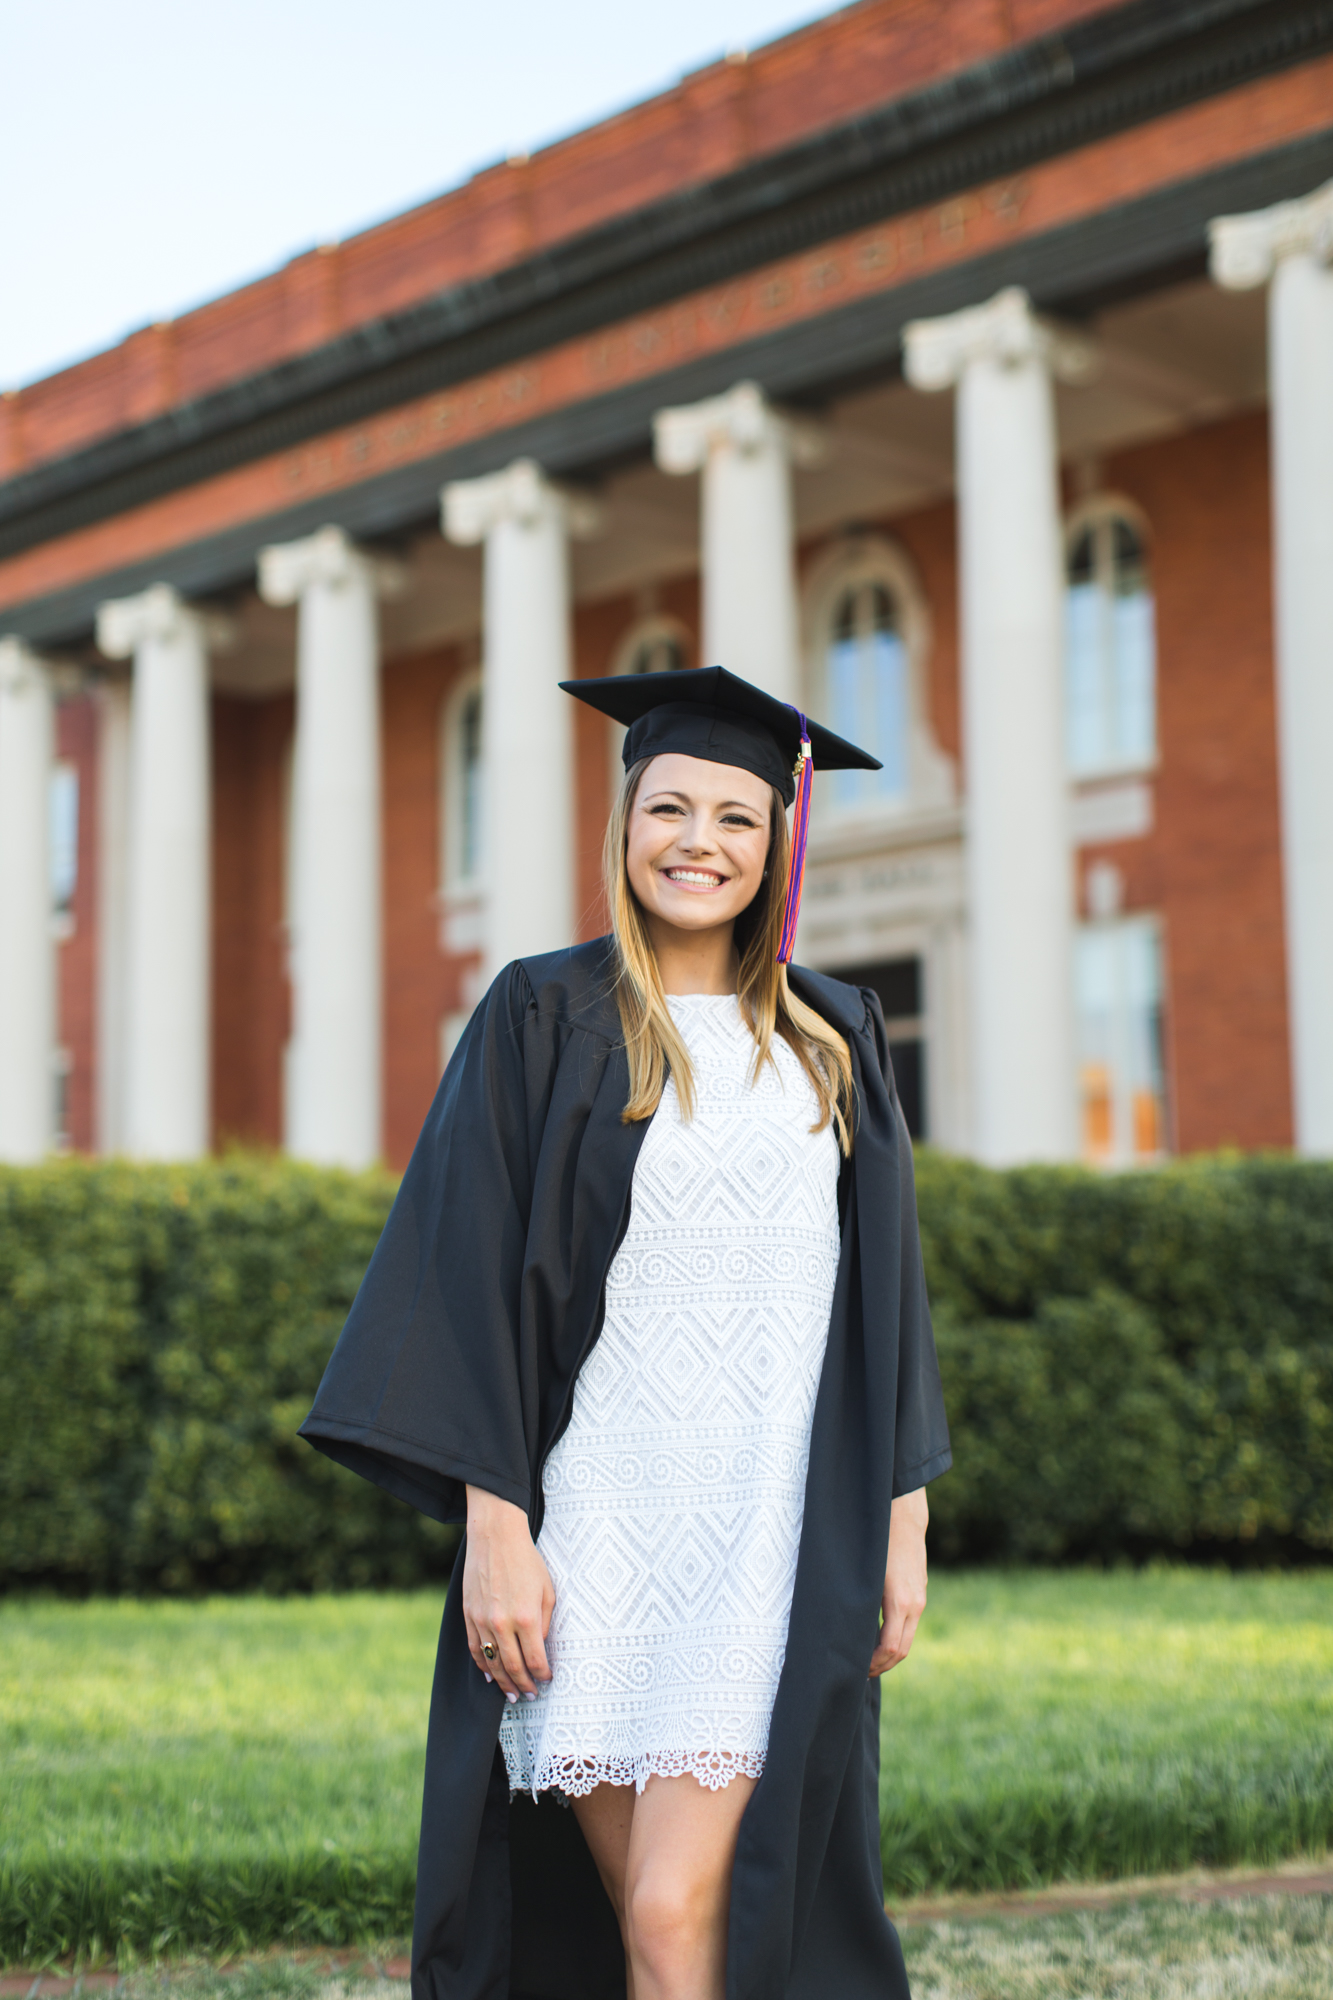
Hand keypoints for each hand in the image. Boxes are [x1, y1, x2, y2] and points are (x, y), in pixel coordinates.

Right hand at [462, 1486, 555, 1699]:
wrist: (496, 1537)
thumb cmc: (527, 1561)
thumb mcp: (547, 1590)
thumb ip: (544, 1623)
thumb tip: (539, 1649)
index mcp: (527, 1618)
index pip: (535, 1660)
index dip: (542, 1675)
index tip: (546, 1680)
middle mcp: (503, 1623)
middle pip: (513, 1667)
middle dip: (523, 1685)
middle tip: (530, 1695)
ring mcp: (483, 1620)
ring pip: (492, 1663)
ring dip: (502, 1682)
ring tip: (512, 1694)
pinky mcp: (469, 1615)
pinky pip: (475, 1648)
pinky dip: (482, 1665)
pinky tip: (490, 1675)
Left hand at [869, 1486, 927, 1676]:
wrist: (902, 1514)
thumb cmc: (875, 1541)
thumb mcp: (863, 1573)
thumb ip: (859, 1602)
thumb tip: (842, 1629)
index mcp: (899, 1602)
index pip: (890, 1648)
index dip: (873, 1664)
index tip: (854, 1668)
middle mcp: (915, 1604)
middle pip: (902, 1650)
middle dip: (881, 1666)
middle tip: (858, 1673)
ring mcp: (920, 1597)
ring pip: (907, 1637)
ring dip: (889, 1653)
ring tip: (866, 1659)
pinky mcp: (920, 1590)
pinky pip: (909, 1623)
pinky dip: (896, 1636)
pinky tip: (877, 1635)